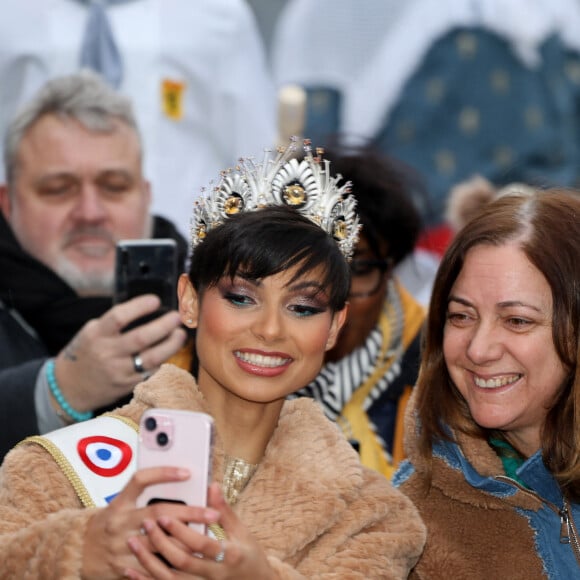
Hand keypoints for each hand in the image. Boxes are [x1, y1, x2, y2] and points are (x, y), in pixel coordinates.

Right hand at [53, 294, 187, 411]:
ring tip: (180, 334)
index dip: (139, 307)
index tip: (156, 300)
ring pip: (151, 358)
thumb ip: (115, 322)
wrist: (69, 388)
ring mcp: (119, 371)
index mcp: (97, 334)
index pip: (119, 317)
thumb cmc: (86, 352)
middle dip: (163, 326)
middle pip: (141, 338)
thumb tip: (146, 308)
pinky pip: (151, 372)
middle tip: (177, 317)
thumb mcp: (92, 331)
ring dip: (170, 345)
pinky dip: (163, 361)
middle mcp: (107, 353)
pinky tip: (169, 352)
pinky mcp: (128, 385)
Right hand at [82, 466, 219, 579]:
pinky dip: (172, 562)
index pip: (140, 480)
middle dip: (189, 512)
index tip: (187, 472)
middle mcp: (119, 522)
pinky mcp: (123, 567)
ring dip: (185, 539)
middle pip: (158, 512)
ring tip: (208, 536)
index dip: (163, 473)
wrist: (77, 553)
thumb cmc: (109, 523)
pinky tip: (190, 557)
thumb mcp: (120, 504)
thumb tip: (179, 481)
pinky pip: (153, 565)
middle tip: (212, 512)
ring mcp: (120, 546)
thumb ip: (144, 495)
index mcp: (119, 502)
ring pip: (160, 542)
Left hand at [124, 483, 274, 578]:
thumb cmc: (248, 556)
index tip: (164, 515)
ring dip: (148, 563)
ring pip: (169, 579)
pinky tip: (130, 571)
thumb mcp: (242, 532)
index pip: (200, 543)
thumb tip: (212, 486)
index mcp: (228, 555)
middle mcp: (214, 574)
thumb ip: (224, 510)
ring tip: (133, 543)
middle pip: (181, 562)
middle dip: (161, 543)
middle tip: (146, 524)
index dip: (180, 530)